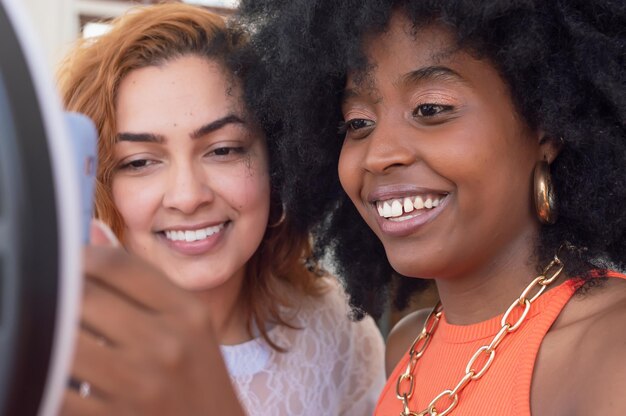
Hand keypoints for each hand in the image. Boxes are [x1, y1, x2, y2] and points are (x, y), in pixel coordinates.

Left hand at [60, 222, 244, 415]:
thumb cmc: (199, 376)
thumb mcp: (187, 322)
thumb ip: (141, 278)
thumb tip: (94, 230)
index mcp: (187, 312)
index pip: (118, 265)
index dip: (80, 256)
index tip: (67, 262)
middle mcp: (166, 344)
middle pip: (85, 297)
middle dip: (60, 292)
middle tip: (56, 296)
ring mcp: (139, 385)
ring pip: (63, 342)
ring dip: (51, 333)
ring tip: (58, 331)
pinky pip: (59, 391)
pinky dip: (50, 377)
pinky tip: (60, 370)